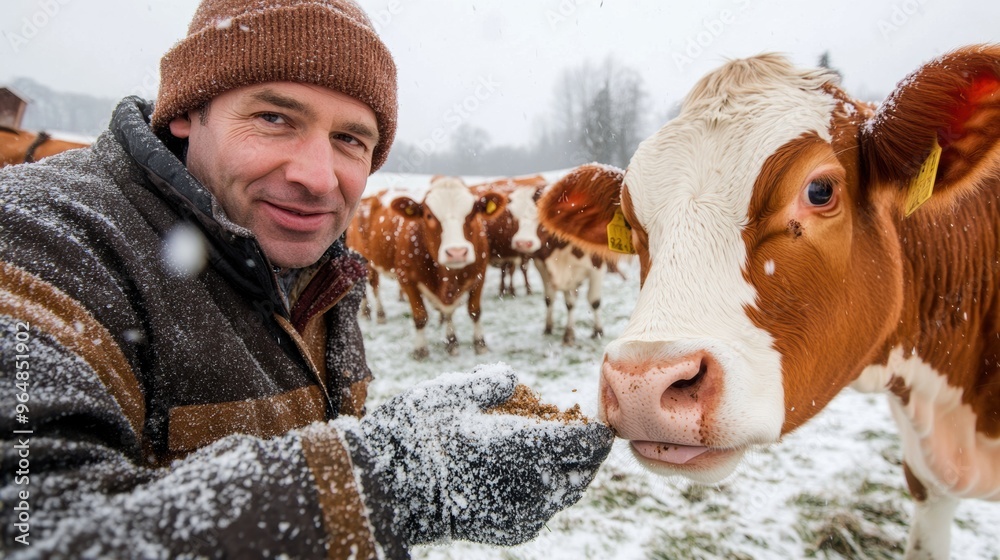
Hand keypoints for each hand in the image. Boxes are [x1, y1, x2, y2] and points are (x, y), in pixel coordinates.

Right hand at [359, 363, 613, 545]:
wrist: (388, 492)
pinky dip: (547, 492)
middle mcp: (534, 484)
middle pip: (583, 470)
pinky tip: (531, 476)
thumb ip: (491, 383)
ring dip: (568, 472)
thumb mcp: (453, 392)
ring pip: (566, 494)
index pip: (587, 442)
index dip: (596, 429)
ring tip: (558, 454)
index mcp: (528, 446)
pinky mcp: (510, 530)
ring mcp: (524, 513)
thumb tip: (513, 381)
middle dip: (587, 453)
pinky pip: (544, 511)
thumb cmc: (418, 436)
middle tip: (583, 435)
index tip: (597, 419)